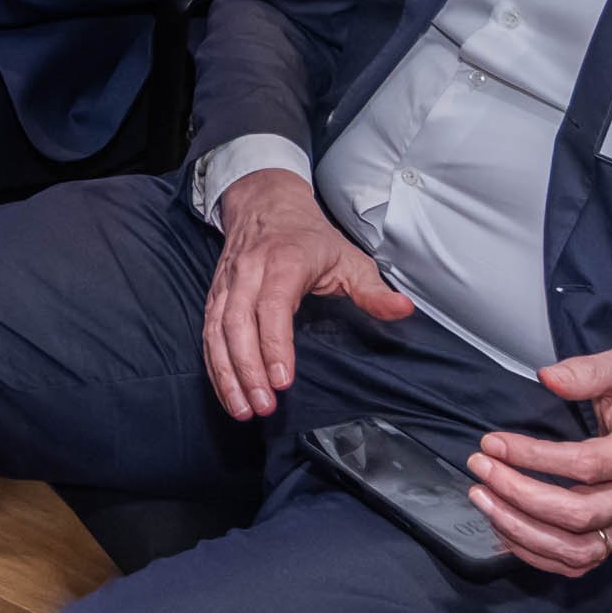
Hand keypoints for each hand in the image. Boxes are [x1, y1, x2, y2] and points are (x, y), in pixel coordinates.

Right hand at [202, 167, 413, 420]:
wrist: (265, 203)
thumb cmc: (310, 238)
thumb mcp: (349, 257)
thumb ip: (373, 290)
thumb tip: (404, 310)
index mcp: (282, 262)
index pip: (272, 306)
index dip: (274, 344)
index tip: (283, 381)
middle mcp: (248, 272)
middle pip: (237, 323)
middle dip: (247, 368)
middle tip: (263, 406)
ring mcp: (227, 283)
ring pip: (217, 330)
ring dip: (226, 372)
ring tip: (242, 409)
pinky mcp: (215, 294)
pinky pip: (208, 332)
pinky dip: (214, 365)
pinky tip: (227, 393)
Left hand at [466, 351, 611, 576]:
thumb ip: (589, 371)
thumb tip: (547, 377)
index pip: (586, 464)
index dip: (534, 456)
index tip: (492, 442)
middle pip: (579, 513)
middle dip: (519, 494)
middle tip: (480, 468)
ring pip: (579, 547)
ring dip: (523, 530)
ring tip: (483, 499)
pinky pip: (580, 562)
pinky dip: (538, 554)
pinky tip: (504, 528)